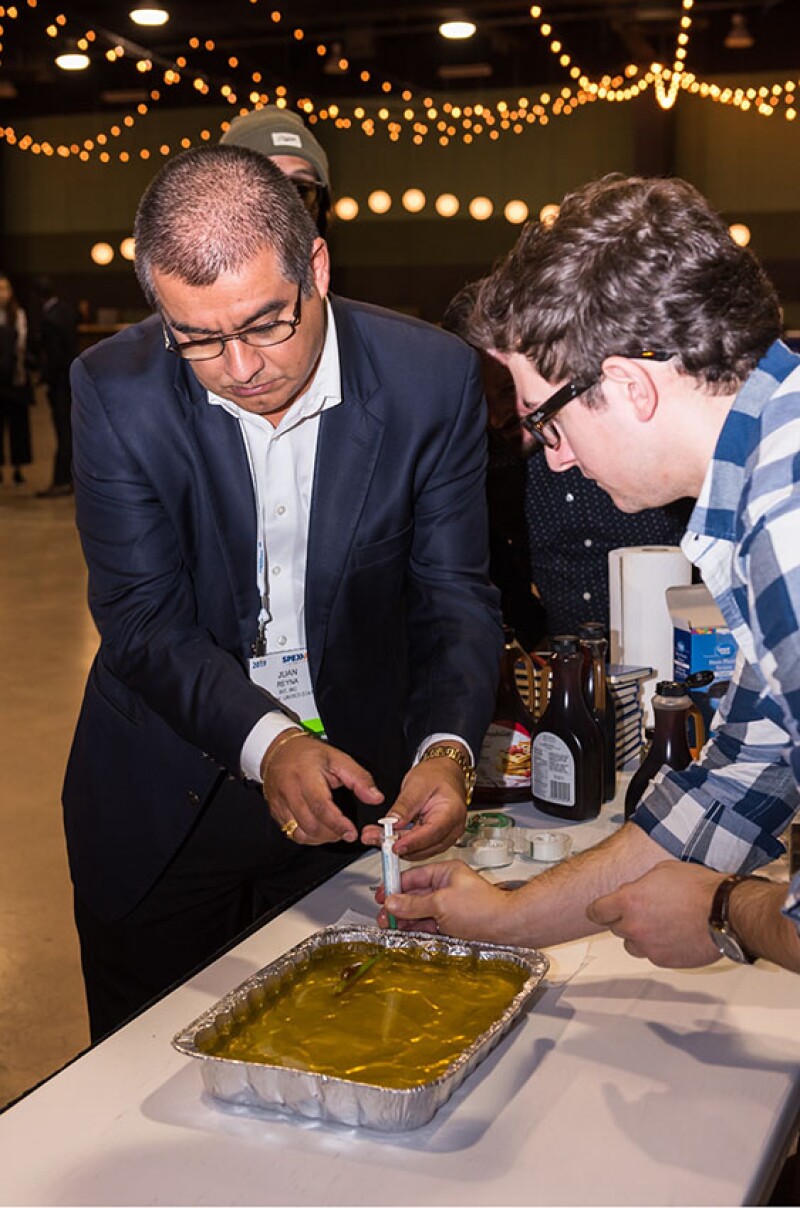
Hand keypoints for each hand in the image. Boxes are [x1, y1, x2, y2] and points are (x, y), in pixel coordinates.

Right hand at [261, 732, 383, 844]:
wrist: (280, 750)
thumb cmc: (309, 754)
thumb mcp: (338, 759)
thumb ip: (359, 779)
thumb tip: (375, 798)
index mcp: (305, 775)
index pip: (320, 806)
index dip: (338, 824)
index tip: (351, 832)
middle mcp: (289, 791)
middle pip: (310, 824)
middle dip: (332, 834)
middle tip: (346, 831)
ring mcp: (279, 803)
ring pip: (299, 833)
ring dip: (320, 838)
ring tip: (333, 831)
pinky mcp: (275, 812)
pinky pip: (291, 833)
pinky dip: (308, 837)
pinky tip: (318, 830)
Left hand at [360, 756, 467, 859]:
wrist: (445, 773)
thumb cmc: (436, 775)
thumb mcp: (417, 784)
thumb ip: (405, 805)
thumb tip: (392, 824)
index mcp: (452, 811)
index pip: (432, 833)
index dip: (412, 842)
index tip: (393, 845)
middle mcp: (453, 828)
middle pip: (425, 846)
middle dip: (398, 845)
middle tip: (373, 838)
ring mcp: (447, 836)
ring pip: (421, 851)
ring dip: (398, 846)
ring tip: (375, 836)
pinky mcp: (438, 839)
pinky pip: (420, 848)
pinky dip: (403, 844)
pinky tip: (388, 837)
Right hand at [376, 859, 513, 941]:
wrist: (507, 928)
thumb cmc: (483, 909)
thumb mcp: (441, 904)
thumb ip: (414, 904)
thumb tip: (393, 902)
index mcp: (445, 872)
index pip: (413, 876)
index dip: (395, 886)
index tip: (381, 896)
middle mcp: (447, 886)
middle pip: (415, 895)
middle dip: (398, 906)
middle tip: (383, 917)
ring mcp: (450, 904)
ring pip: (421, 910)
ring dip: (406, 919)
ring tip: (392, 927)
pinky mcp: (453, 921)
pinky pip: (430, 922)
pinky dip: (418, 927)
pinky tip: (407, 933)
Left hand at [586, 861, 724, 967]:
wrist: (724, 912)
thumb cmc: (698, 889)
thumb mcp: (662, 870)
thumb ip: (639, 883)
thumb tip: (631, 890)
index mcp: (629, 901)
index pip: (596, 911)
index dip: (597, 910)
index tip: (598, 911)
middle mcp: (634, 926)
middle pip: (615, 928)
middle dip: (626, 919)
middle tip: (645, 910)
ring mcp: (648, 947)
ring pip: (633, 945)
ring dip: (640, 936)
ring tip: (661, 924)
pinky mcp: (664, 961)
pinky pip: (652, 955)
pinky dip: (659, 947)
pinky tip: (673, 935)